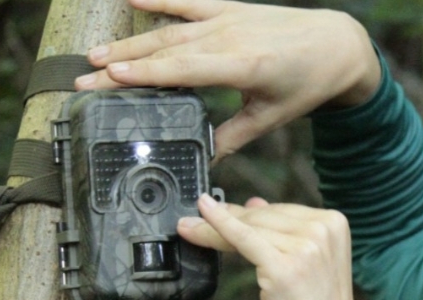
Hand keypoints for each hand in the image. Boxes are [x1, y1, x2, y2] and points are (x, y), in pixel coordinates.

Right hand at [76, 0, 380, 159]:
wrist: (336, 45)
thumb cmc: (308, 83)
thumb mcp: (272, 117)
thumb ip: (234, 137)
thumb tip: (205, 160)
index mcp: (242, 66)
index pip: (181, 71)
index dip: (144, 75)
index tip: (110, 79)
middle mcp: (230, 37)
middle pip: (166, 51)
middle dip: (124, 65)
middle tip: (85, 78)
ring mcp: (228, 18)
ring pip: (170, 30)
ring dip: (132, 41)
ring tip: (98, 54)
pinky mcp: (230, 7)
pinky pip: (188, 1)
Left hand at [179, 195, 355, 299]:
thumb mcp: (308, 263)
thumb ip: (286, 231)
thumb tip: (255, 202)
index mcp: (335, 224)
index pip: (282, 210)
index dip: (249, 212)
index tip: (220, 210)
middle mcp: (324, 231)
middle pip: (265, 216)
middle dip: (229, 217)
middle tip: (197, 217)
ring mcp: (306, 247)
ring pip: (250, 228)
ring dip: (215, 226)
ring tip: (190, 227)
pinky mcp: (283, 266)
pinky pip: (242, 239)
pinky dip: (217, 226)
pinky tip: (201, 215)